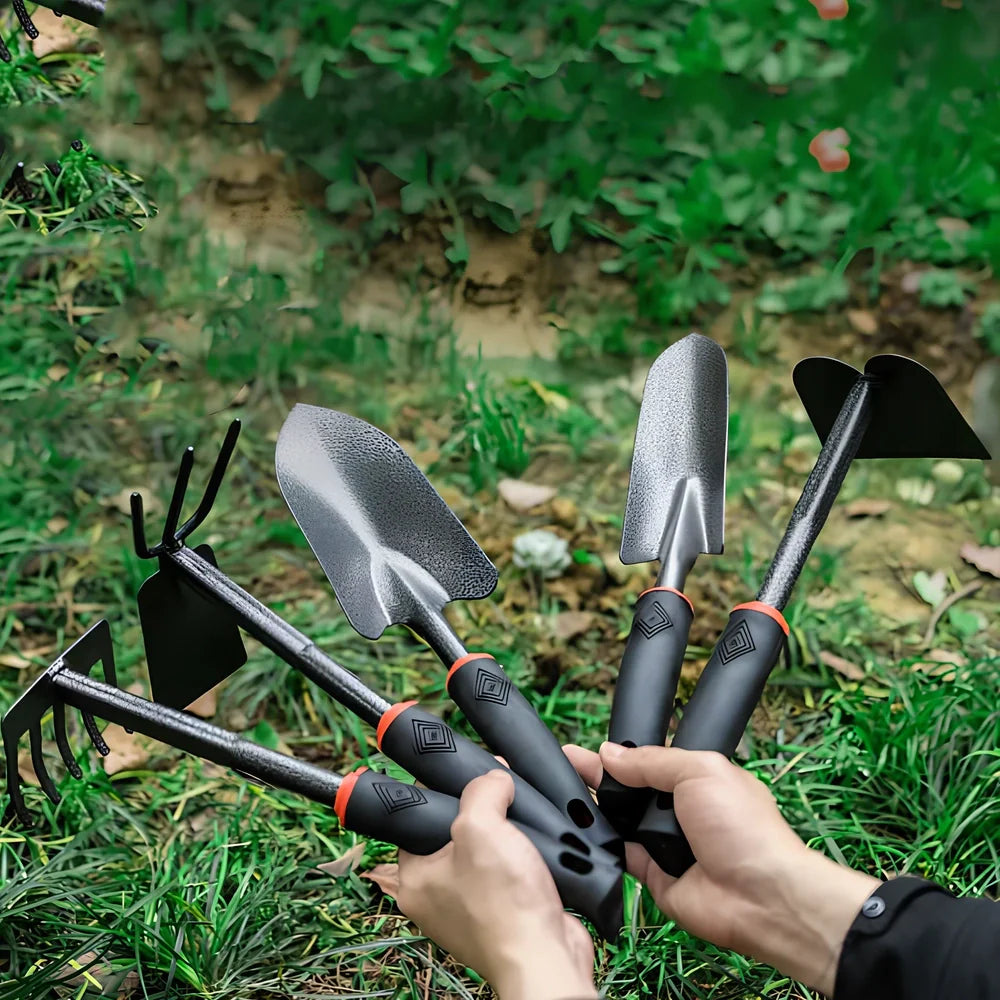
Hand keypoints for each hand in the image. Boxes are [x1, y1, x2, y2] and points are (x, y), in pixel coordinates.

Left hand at [395, 770, 597, 999]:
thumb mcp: (482, 827)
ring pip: (482, 854)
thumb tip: (494, 778)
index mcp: (414, 879)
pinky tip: (533, 847)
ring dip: (503, 836)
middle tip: (499, 791)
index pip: (416, 820)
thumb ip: (481, 791)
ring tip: (520, 817)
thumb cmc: (504, 904)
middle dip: (479, 812)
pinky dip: (519, 859)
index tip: (465, 773)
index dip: (441, 791)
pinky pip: (504, 876)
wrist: (546, 957)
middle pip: (452, 834)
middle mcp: (436, 897)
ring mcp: (469, 910)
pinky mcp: (500, 917)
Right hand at [566, 743, 878, 995]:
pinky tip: (573, 829)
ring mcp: (664, 843)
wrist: (762, 897)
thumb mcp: (700, 771)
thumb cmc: (741, 825)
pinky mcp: (653, 876)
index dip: (620, 754)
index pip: (649, 761)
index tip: (585, 748)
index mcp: (695, 778)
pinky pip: (620, 856)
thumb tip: (607, 753)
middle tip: (561, 764)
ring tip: (557, 792)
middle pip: (629, 790)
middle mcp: (678, 809)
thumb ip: (651, 761)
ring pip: (620, 821)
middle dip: (598, 777)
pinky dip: (601, 845)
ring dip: (594, 809)